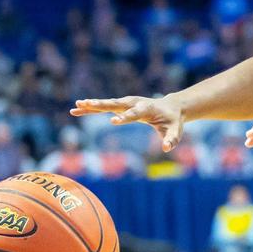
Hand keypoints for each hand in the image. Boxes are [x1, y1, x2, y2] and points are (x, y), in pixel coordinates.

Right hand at [70, 95, 184, 150]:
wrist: (171, 107)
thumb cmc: (173, 120)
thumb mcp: (175, 130)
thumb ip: (171, 139)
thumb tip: (166, 148)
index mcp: (147, 109)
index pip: (134, 113)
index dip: (125, 117)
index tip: (112, 122)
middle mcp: (135, 103)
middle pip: (117, 104)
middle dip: (102, 105)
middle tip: (87, 104)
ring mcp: (127, 103)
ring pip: (108, 104)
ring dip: (92, 105)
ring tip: (77, 105)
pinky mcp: (122, 105)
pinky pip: (105, 106)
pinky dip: (92, 107)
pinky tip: (77, 108)